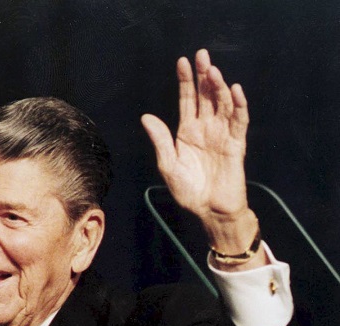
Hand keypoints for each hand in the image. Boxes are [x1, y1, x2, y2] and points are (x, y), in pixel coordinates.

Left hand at [141, 50, 263, 267]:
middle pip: (206, 96)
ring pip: (222, 104)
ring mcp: (222, 134)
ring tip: (213, 70)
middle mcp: (206, 129)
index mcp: (187, 132)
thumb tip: (146, 116)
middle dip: (204, 76)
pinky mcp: (236, 144)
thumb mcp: (168, 164)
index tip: (182, 62)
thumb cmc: (188, 190)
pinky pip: (239, 121)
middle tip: (202, 55)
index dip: (186, 81)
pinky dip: (238, 105)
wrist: (207, 210)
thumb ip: (160, 139)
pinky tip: (234, 90)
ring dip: (219, 86)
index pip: (188, 100)